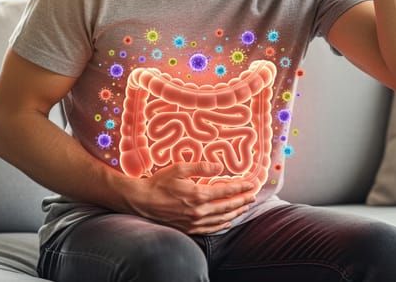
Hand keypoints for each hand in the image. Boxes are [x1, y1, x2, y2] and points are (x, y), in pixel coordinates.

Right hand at [126, 162, 256, 234]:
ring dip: (235, 212)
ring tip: (245, 207)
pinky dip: (222, 225)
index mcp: (198, 194)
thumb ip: (201, 167)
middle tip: (254, 195)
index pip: (227, 191)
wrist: (141, 201)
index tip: (252, 183)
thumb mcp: (180, 168)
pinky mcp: (188, 228)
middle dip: (243, 200)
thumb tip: (219, 166)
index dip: (242, 187)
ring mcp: (194, 222)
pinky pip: (210, 229)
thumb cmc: (159, 183)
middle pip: (228, 206)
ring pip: (221, 219)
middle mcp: (199, 211)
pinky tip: (227, 221)